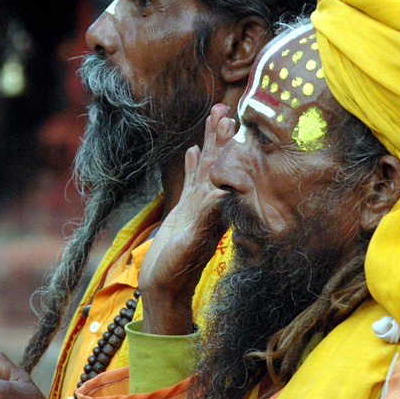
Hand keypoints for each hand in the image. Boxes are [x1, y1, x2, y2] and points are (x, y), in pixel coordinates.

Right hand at [138, 104, 234, 334]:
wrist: (164, 289)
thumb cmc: (178, 270)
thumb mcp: (192, 243)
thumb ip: (206, 218)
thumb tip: (222, 192)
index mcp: (215, 210)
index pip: (225, 172)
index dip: (229, 148)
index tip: (235, 124)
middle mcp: (210, 205)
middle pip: (218, 163)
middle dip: (221, 137)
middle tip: (226, 110)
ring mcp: (197, 207)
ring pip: (205, 168)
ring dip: (210, 143)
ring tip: (214, 117)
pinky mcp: (184, 212)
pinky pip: (191, 183)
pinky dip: (193, 165)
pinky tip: (194, 150)